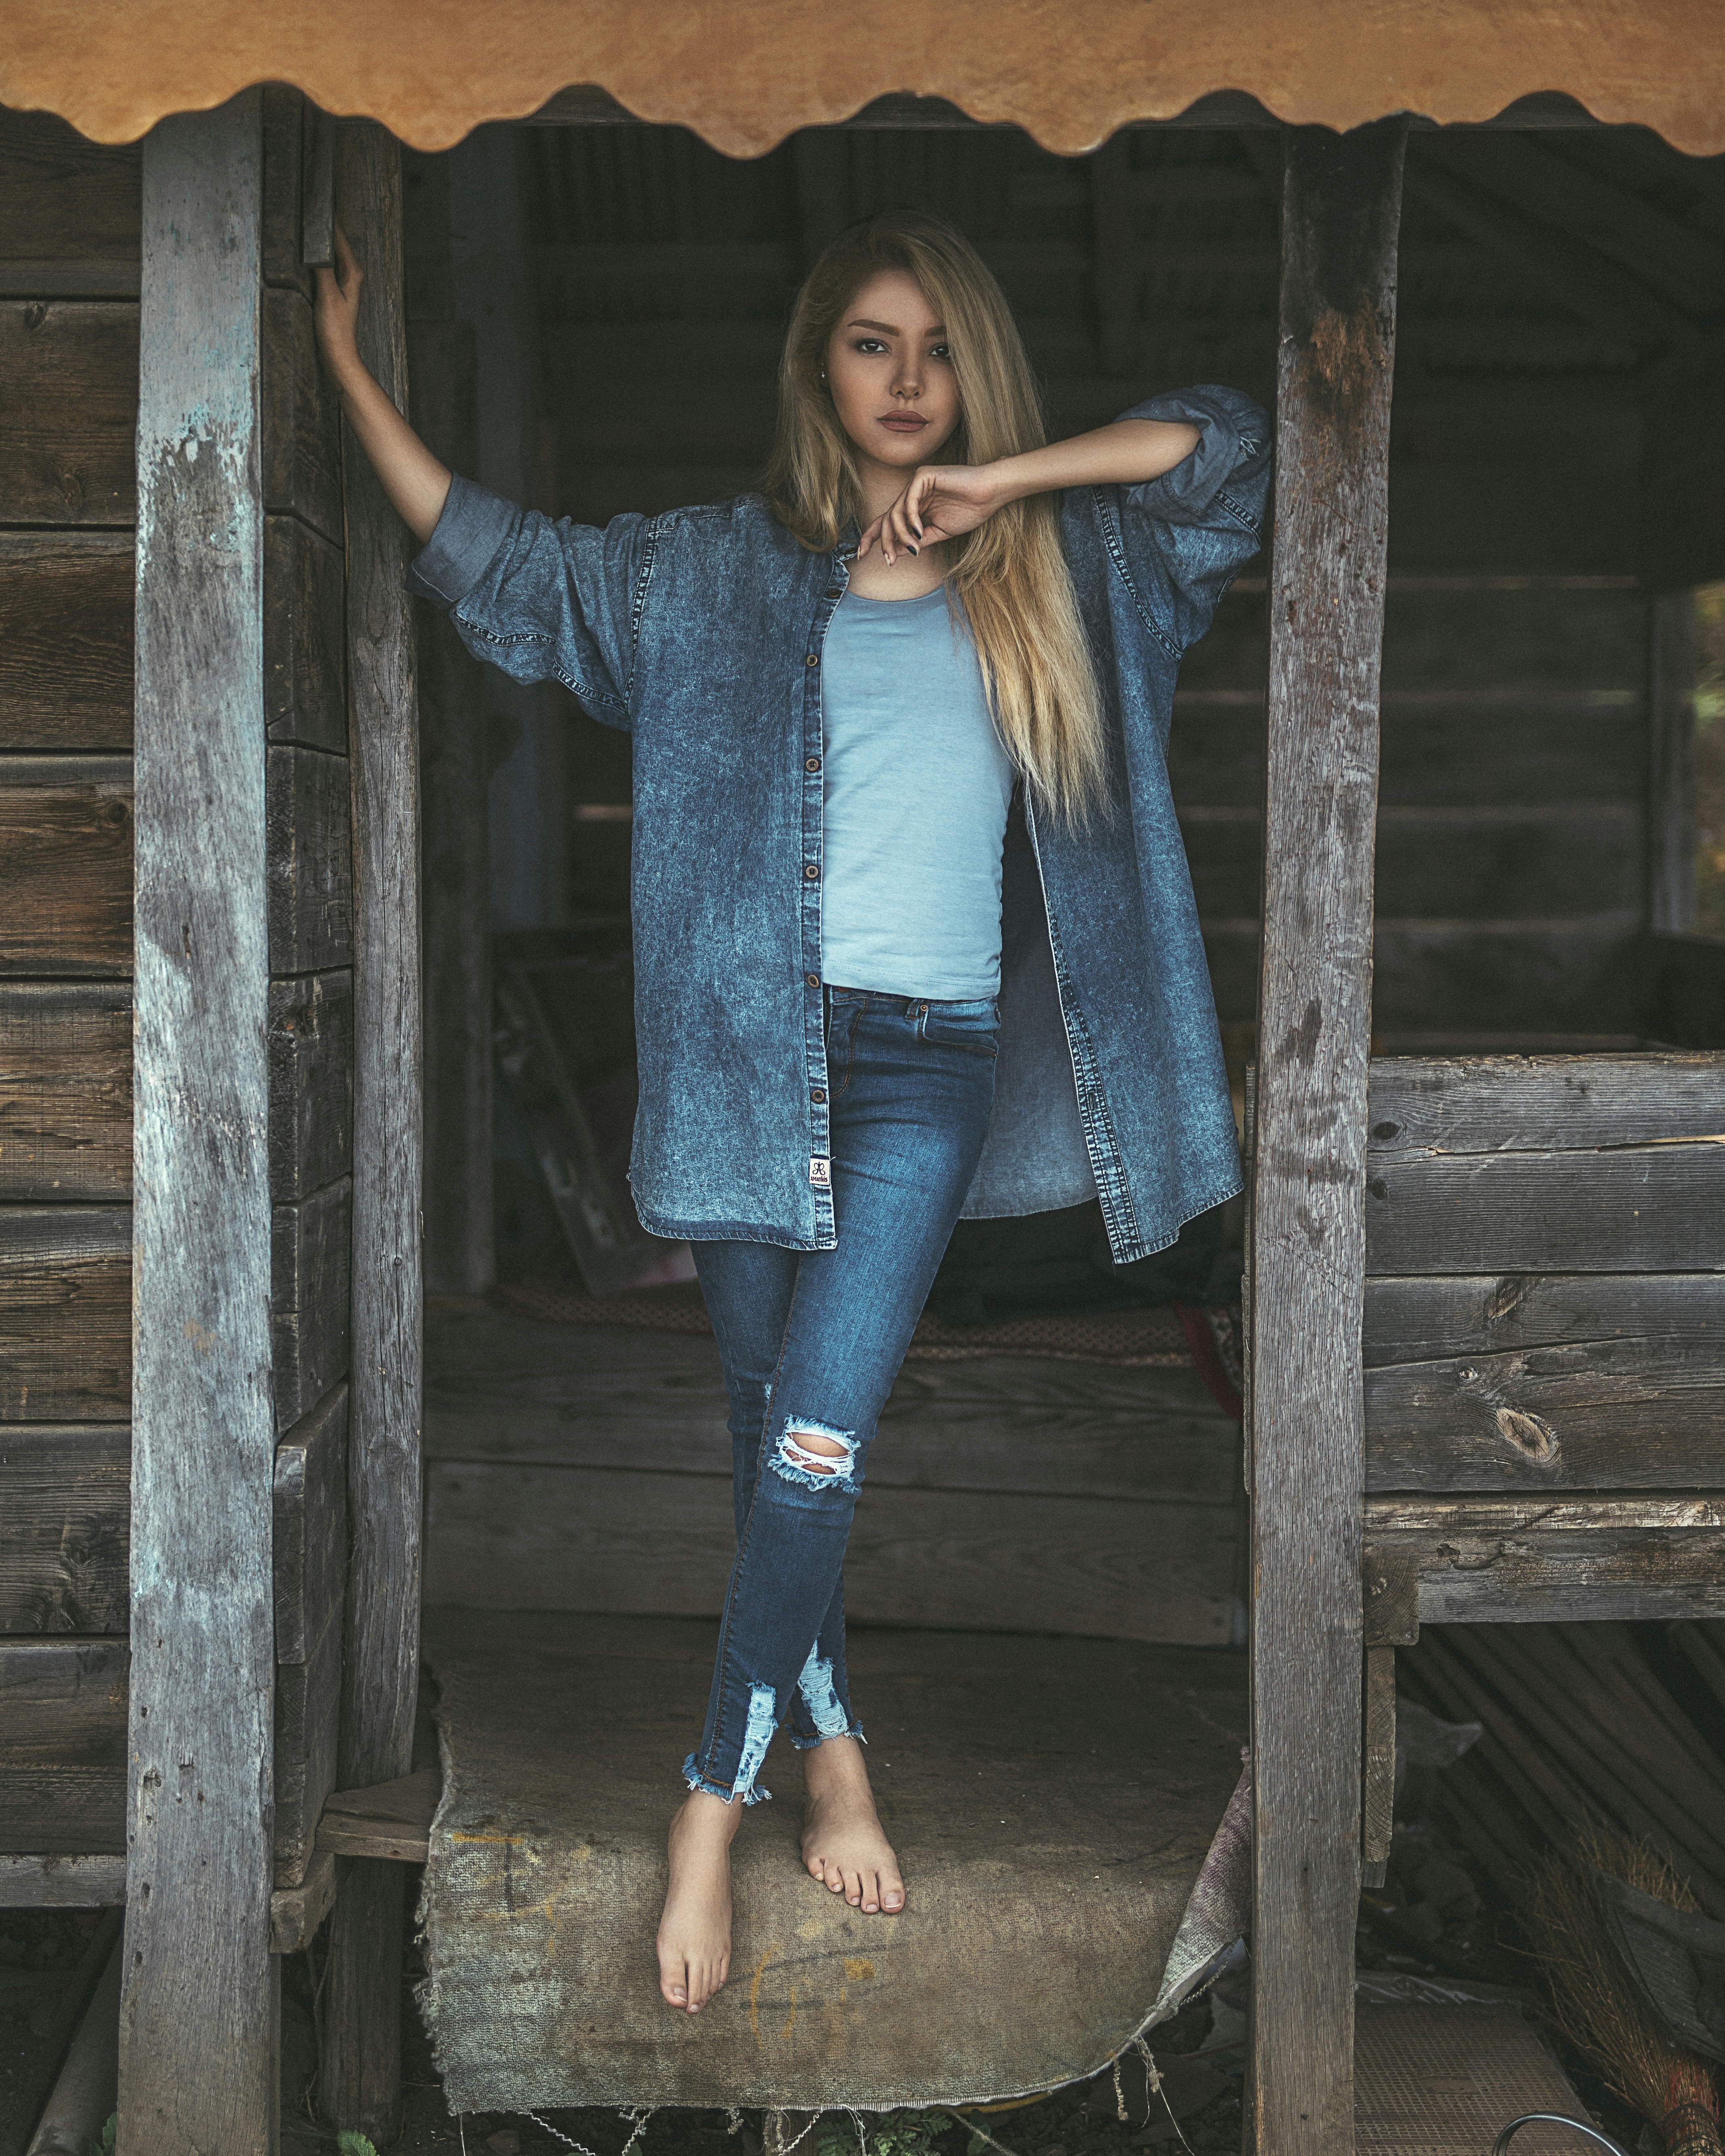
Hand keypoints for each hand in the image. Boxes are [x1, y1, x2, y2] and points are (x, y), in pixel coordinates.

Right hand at [313, 223, 364, 383]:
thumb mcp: (327, 296)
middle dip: (322, 227)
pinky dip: (315, 256)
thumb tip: (316, 246)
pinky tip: (305, 252)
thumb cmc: (336, 330)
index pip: (339, 238)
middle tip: (307, 207)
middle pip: (335, 243)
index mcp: (353, 273)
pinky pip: (324, 265)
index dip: (328, 220)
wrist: (338, 355)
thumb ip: (323, 269)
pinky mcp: (333, 290)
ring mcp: (342, 283)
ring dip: (318, 241)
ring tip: (304, 223)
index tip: (318, 202)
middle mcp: (350, 275)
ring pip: (329, 253)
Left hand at [857, 463, 1013, 563]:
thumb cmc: (969, 511)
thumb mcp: (938, 534)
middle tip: (889, 560)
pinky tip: (920, 531)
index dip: (872, 537)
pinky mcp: (924, 476)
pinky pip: (909, 500)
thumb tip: (894, 553)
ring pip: (895, 511)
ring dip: (901, 533)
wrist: (989, 495)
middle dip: (884, 541)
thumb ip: (916, 542)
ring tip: (913, 547)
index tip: (861, 555)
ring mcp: (916, 483)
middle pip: (886, 518)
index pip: (886, 521)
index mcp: (914, 507)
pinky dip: (911, 518)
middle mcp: (911, 494)